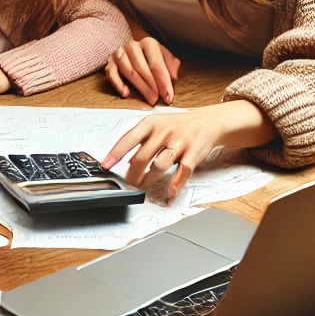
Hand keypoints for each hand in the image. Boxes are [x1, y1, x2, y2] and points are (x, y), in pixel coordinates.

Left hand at [101, 100, 276, 200]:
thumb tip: (125, 161)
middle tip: (128, 183)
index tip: (106, 164)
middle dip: (132, 173)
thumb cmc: (177, 126)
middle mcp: (164, 131)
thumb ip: (140, 141)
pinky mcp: (194, 153)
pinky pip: (183, 172)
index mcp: (151, 123)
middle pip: (143, 156)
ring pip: (160, 165)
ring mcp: (180, 142)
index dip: (116, 153)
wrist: (208, 122)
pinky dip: (176, 185)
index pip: (129, 138)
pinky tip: (170, 194)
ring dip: (148, 179)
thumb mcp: (156, 125)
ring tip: (142, 187)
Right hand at [106, 37, 179, 105]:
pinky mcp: (110, 62)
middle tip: (157, 99)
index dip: (163, 81)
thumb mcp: (164, 58)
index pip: (156, 64)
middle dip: (151, 86)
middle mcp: (133, 46)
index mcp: (148, 43)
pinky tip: (126, 93)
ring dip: (139, 86)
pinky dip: (118, 84)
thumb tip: (174, 77)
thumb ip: (171, 65)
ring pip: (127, 70)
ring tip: (148, 98)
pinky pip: (112, 74)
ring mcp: (119, 53)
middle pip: (141, 67)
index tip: (168, 96)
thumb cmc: (152, 57)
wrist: (133, 52)